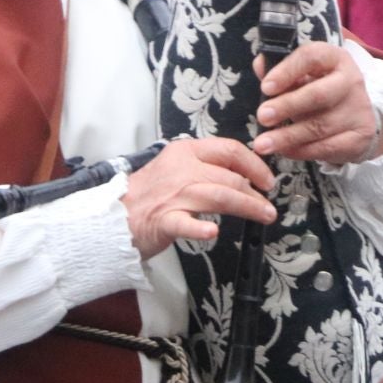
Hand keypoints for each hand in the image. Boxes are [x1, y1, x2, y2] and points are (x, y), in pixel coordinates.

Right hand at [124, 138, 275, 257]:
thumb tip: (243, 176)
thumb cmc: (149, 194)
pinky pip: (185, 223)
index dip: (255, 165)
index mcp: (186, 151)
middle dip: (256, 193)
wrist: (113, 216)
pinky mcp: (163, 220)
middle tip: (269, 207)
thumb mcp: (176, 168)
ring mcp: (172, 195)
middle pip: (230, 177)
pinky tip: (212, 232)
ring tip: (263, 216)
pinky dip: (199, 228)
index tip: (267, 180)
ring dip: (247, 207)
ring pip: (219, 196)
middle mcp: (182, 169)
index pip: (230, 150)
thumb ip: (205, 167)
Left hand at [251, 42, 382, 163]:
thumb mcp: (304, 75)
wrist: (356, 116)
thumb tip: (260, 65)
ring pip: (320, 126)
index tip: (265, 87)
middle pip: (319, 94)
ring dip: (287, 136)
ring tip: (262, 144)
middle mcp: (351, 81)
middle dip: (287, 106)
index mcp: (335, 58)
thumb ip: (282, 70)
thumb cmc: (321, 90)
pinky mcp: (360, 137)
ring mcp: (359, 110)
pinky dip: (301, 151)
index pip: (312, 57)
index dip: (287, 71)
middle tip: (262, 116)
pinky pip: (327, 147)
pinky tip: (284, 151)